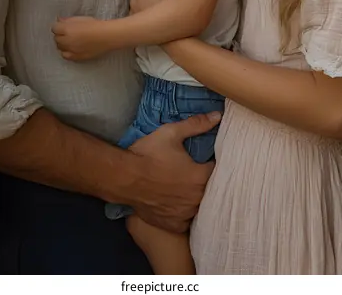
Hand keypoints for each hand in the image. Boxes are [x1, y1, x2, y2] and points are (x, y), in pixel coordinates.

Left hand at [52, 16, 111, 60]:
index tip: (62, 26)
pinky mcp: (77, 57)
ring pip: (60, 47)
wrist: (107, 36)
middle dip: (60, 35)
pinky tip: (70, 48)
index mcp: (67, 29)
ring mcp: (71, 50)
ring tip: (69, 40)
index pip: (54, 28)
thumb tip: (59, 20)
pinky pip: (65, 56)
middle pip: (56, 38)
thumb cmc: (95, 25)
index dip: (58, 26)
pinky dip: (66, 52)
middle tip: (67, 32)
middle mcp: (67, 41)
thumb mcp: (81, 18)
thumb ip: (68, 20)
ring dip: (62, 43)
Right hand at [124, 112, 220, 232]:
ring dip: (196, 197)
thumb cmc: (148, 154)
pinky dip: (185, 212)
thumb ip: (196, 125)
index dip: (212, 163)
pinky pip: (187, 220)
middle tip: (194, 172)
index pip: (218, 170)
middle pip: (211, 190)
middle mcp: (196, 199)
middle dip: (205, 181)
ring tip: (185, 187)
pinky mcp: (174, 225)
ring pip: (199, 206)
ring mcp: (185, 214)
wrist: (124, 177)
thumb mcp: (171, 133)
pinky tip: (178, 203)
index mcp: (200, 176)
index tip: (206, 159)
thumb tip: (218, 115)